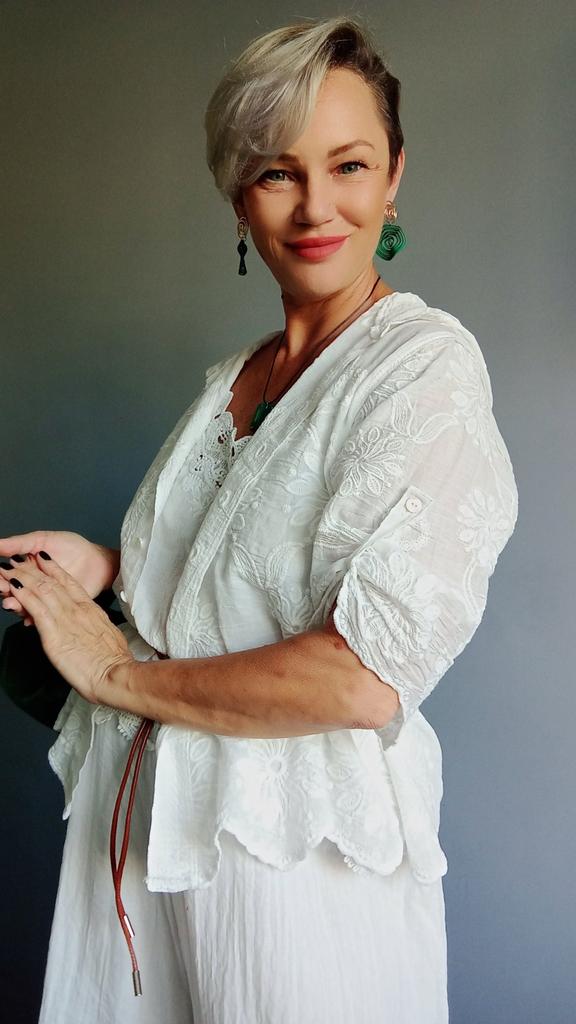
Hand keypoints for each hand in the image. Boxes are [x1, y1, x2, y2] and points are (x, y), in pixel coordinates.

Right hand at [0, 531, 119, 626]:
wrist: (97, 562)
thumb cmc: (73, 548)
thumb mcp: (43, 540)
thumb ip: (18, 544)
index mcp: (25, 567)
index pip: (7, 573)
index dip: (1, 574)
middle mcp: (31, 583)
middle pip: (11, 589)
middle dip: (4, 589)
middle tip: (3, 587)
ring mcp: (41, 597)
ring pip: (23, 604)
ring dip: (15, 604)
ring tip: (12, 602)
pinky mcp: (53, 609)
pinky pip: (40, 616)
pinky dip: (32, 617)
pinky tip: (28, 617)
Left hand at [0, 552, 133, 704]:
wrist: (115, 674)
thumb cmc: (114, 662)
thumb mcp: (108, 636)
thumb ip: (94, 628)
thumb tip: (88, 631)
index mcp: (90, 610)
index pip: (69, 582)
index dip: (53, 568)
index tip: (43, 557)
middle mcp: (76, 610)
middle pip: (51, 583)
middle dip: (32, 569)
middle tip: (18, 559)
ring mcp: (65, 620)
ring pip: (41, 591)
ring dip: (22, 577)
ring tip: (9, 568)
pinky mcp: (54, 634)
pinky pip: (35, 609)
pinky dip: (23, 596)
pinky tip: (14, 588)